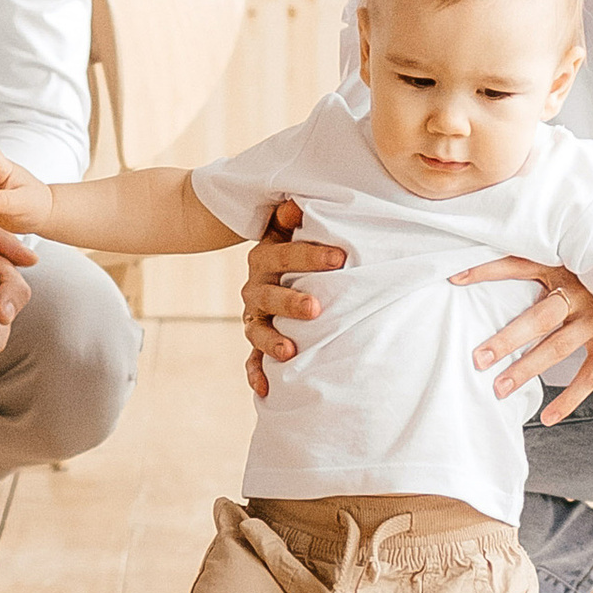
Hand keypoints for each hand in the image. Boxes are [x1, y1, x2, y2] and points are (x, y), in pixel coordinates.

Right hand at [240, 198, 344, 399]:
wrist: (272, 266)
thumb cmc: (296, 245)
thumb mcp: (292, 226)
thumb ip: (294, 217)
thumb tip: (298, 204)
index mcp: (267, 256)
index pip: (286, 253)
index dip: (310, 256)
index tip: (340, 258)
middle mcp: (256, 286)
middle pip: (269, 294)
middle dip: (291, 301)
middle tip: (316, 308)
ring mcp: (254, 315)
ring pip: (258, 329)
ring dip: (272, 341)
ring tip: (290, 352)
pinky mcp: (256, 339)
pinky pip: (251, 358)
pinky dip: (256, 373)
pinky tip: (266, 389)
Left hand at [447, 258, 592, 422]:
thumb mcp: (583, 255)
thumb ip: (551, 260)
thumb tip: (496, 263)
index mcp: (567, 264)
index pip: (520, 263)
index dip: (487, 270)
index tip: (454, 279)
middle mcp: (583, 290)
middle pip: (538, 316)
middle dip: (507, 338)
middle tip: (477, 358)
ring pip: (558, 347)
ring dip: (527, 370)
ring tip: (499, 389)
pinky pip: (590, 376)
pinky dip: (569, 399)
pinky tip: (547, 418)